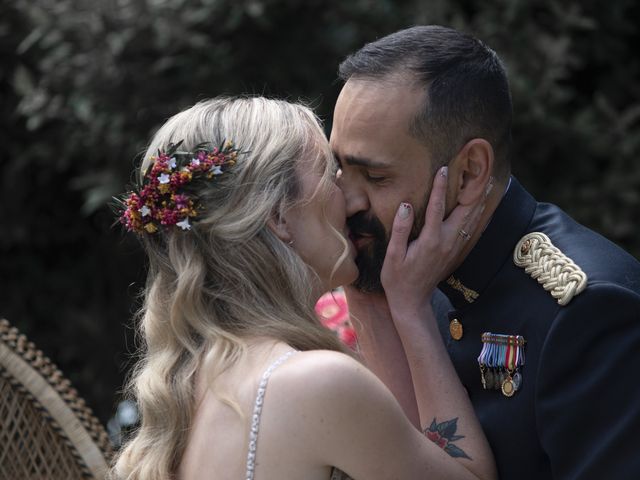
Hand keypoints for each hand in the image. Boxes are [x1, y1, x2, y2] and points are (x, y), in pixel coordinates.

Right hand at [380, 166, 483, 315]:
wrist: (412, 300)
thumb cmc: (397, 278)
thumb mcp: (393, 255)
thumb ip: (400, 229)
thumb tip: (407, 205)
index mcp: (430, 241)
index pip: (437, 207)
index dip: (440, 187)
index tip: (443, 169)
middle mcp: (446, 242)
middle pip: (465, 211)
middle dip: (472, 189)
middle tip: (479, 169)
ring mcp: (453, 247)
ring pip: (472, 219)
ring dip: (478, 200)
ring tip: (485, 181)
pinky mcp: (455, 251)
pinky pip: (470, 229)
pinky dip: (477, 214)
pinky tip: (479, 205)